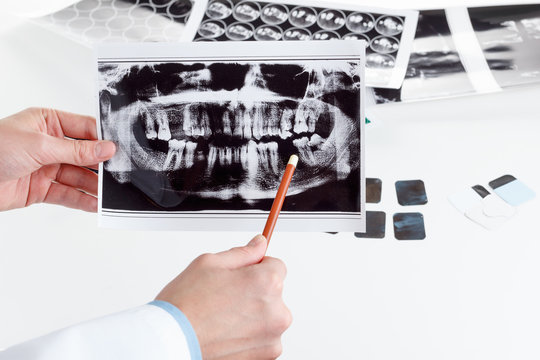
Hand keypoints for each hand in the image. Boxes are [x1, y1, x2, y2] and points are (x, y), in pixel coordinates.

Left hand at [0, 108, 115, 211]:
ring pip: (78, 177)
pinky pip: (68, 194)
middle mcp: (49, 144)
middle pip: (85, 155)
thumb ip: (76, 150)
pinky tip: (95, 203)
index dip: (102, 140)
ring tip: (110, 193)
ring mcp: (46, 167)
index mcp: (47, 122)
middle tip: (119, 174)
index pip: (84, 129)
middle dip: (101, 165)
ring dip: (94, 186)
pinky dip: (82, 200)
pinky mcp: (41, 189)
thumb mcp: (39, 145)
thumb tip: (106, 148)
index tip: (120, 150)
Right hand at [156, 235, 291, 359]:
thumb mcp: (210, 263)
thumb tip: (259, 244)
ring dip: (254, 313)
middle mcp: (277, 310)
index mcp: (267, 282)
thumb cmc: (186, 304)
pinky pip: (265, 336)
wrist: (171, 341)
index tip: (243, 274)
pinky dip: (251, 334)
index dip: (257, 267)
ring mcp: (273, 335)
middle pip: (274, 291)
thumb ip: (243, 253)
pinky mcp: (267, 354)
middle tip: (226, 296)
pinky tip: (228, 331)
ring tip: (224, 316)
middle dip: (255, 290)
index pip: (277, 266)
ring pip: (269, 315)